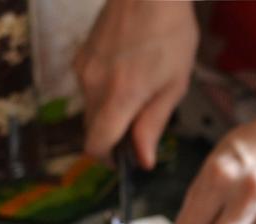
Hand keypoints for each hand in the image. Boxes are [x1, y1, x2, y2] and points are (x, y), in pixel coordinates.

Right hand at [74, 0, 197, 168]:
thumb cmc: (170, 30)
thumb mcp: (174, 83)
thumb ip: (153, 124)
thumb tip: (143, 159)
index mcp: (120, 96)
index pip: (96, 145)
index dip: (108, 159)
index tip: (124, 159)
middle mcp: (94, 85)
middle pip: (92, 130)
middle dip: (112, 135)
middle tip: (140, 124)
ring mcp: (83, 69)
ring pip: (90, 108)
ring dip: (109, 112)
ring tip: (138, 89)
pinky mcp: (81, 56)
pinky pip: (88, 87)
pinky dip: (103, 91)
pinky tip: (126, 72)